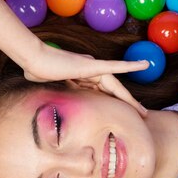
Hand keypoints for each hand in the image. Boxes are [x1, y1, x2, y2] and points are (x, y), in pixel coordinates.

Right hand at [23, 44, 149, 116]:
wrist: (32, 61)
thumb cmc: (36, 72)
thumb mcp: (49, 88)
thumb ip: (54, 93)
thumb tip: (48, 104)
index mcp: (82, 78)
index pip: (101, 93)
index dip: (113, 103)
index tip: (122, 114)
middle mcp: (90, 72)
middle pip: (112, 91)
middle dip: (127, 104)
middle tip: (141, 116)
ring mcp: (92, 68)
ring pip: (115, 85)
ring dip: (129, 98)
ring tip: (142, 111)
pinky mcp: (92, 65)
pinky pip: (114, 66)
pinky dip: (129, 66)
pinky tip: (144, 65)